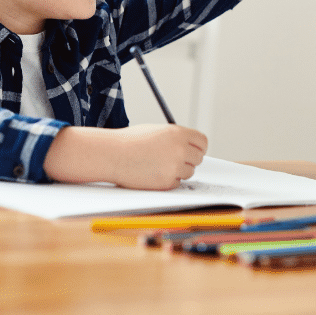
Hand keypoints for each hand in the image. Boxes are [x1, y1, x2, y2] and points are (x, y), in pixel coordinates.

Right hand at [44, 124, 207, 188]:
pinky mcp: (167, 182)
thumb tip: (191, 147)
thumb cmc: (130, 141)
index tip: (193, 151)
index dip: (198, 147)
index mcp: (178, 133)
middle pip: (198, 158)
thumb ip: (176, 138)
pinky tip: (152, 173)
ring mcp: (174, 167)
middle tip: (174, 160)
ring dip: (178, 171)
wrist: (112, 154)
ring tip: (157, 165)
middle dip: (188, 160)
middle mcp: (180, 149)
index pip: (203, 142)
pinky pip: (177, 183)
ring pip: (188, 172)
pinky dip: (168, 181)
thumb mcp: (157, 131)